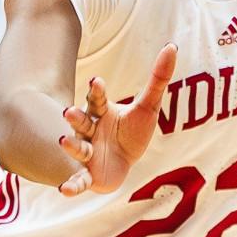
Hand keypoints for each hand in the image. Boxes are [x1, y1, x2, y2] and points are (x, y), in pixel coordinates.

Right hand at [56, 43, 177, 195]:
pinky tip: (64, 190)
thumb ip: (158, 78)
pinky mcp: (88, 175)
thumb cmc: (132, 132)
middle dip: (75, 117)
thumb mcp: (148, 107)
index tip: (97, 81)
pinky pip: (78, 180)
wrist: (123, 163)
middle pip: (81, 122)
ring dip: (70, 145)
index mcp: (100, 112)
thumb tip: (172, 46)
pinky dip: (71, 185)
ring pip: (77, 148)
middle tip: (68, 111)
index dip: (96, 91)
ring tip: (63, 141)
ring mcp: (86, 153)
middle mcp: (89, 131)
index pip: (97, 99)